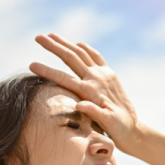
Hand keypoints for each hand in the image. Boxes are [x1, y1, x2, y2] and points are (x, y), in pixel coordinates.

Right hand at [29, 33, 139, 152]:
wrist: (133, 128)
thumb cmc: (118, 129)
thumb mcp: (108, 124)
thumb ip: (94, 113)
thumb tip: (79, 105)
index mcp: (91, 91)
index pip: (64, 78)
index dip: (47, 71)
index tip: (32, 64)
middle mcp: (96, 78)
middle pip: (71, 57)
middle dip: (53, 46)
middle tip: (37, 37)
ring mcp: (103, 74)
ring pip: (81, 52)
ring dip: (65, 43)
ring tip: (51, 35)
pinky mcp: (109, 74)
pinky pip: (95, 56)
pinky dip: (85, 48)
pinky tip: (77, 44)